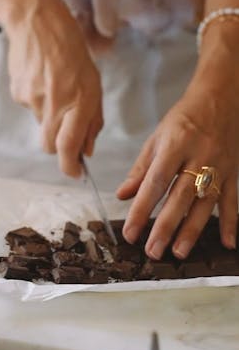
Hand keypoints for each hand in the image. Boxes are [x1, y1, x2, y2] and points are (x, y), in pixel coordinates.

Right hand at [0, 0, 103, 176]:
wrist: (36, 20)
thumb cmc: (70, 48)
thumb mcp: (93, 81)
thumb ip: (92, 118)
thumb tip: (87, 149)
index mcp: (79, 99)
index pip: (69, 146)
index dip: (70, 166)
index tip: (75, 172)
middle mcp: (55, 102)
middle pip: (50, 145)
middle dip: (59, 146)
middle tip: (68, 132)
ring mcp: (32, 98)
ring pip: (41, 124)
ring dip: (50, 115)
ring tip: (55, 86)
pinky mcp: (17, 93)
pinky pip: (30, 107)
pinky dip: (37, 99)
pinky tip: (41, 78)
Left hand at [117, 59, 238, 258]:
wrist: (221, 97)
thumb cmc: (185, 118)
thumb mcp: (157, 137)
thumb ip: (141, 169)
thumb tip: (122, 195)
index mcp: (174, 145)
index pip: (154, 183)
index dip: (141, 209)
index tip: (130, 232)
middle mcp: (198, 156)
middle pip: (179, 197)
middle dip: (165, 227)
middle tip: (152, 251)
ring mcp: (219, 165)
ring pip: (205, 203)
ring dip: (192, 230)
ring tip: (179, 252)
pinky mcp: (235, 171)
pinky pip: (232, 200)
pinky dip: (231, 222)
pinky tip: (228, 243)